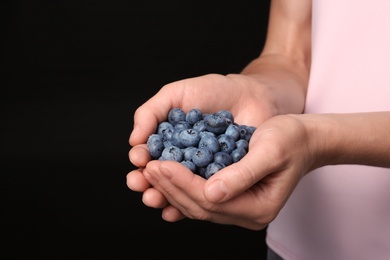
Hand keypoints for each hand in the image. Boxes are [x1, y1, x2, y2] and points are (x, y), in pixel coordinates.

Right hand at [127, 73, 284, 221]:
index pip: (148, 157)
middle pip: (160, 178)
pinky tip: (178, 210)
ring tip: (157, 198)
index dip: (141, 162)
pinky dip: (191, 204)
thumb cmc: (211, 91)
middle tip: (141, 185)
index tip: (139, 163)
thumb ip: (150, 113)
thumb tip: (133, 141)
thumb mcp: (175, 94)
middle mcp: (181, 160)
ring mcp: (200, 172)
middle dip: (148, 184)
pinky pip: (204, 195)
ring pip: (179, 191)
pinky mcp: (220, 181)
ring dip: (165, 197)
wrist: (250, 95)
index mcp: (166, 142)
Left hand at [136, 114, 314, 229]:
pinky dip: (182, 186)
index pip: (210, 200)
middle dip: (171, 186)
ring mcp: (239, 209)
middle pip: (199, 206)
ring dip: (171, 188)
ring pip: (197, 205)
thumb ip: (242, 174)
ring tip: (151, 170)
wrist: (304, 139)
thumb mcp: (269, 151)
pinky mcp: (233, 198)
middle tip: (147, 167)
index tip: (160, 164)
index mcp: (258, 207)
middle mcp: (247, 214)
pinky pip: (202, 197)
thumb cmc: (291, 140)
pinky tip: (166, 175)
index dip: (182, 182)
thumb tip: (211, 193)